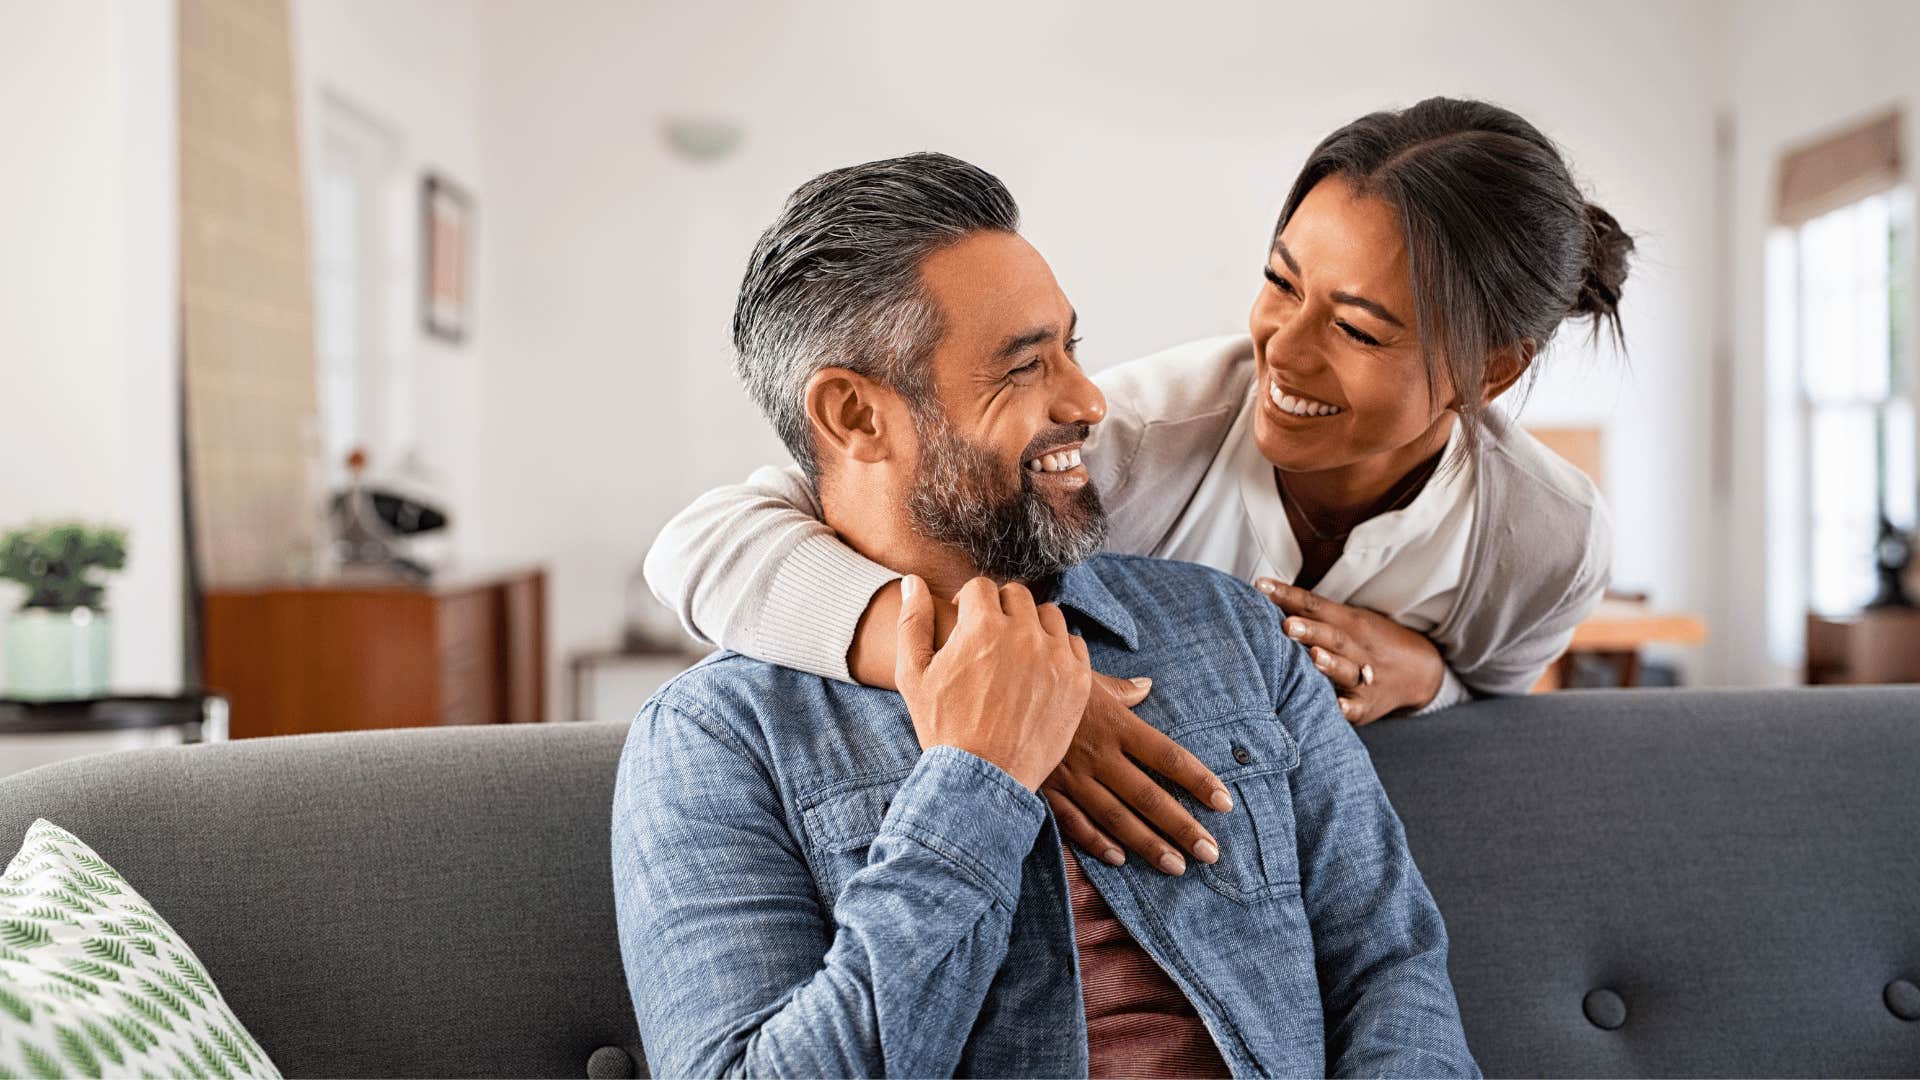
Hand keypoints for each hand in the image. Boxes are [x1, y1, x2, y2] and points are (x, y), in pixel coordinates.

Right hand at [895, 575, 1091, 790]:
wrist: (983, 777)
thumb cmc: (943, 726)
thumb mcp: (913, 674)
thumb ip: (913, 621)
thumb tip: (913, 581)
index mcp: (981, 626)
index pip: (981, 587)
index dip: (969, 604)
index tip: (966, 624)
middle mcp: (1023, 634)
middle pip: (1017, 595)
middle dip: (1000, 610)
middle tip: (990, 639)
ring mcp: (1055, 656)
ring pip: (1049, 615)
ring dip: (1032, 625)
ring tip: (1016, 653)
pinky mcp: (1078, 680)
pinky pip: (1073, 644)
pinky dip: (1058, 650)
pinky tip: (1040, 670)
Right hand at [1040, 673, 1233, 873]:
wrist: (995, 692)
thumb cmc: (1045, 681)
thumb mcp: (1085, 677)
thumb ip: (1121, 690)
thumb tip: (1147, 686)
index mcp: (1116, 725)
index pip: (1167, 757)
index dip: (1198, 781)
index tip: (1224, 802)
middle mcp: (1099, 754)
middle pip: (1149, 796)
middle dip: (1182, 828)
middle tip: (1210, 853)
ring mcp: (1072, 775)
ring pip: (1117, 817)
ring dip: (1148, 845)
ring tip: (1176, 867)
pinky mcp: (1046, 789)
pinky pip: (1074, 822)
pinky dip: (1096, 843)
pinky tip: (1120, 859)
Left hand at [1255, 579, 1444, 724]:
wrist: (1419, 671)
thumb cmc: (1367, 642)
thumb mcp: (1348, 620)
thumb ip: (1312, 613)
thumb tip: (1264, 595)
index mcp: (1349, 622)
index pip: (1315, 605)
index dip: (1288, 596)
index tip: (1260, 587)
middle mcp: (1357, 647)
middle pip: (1332, 636)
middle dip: (1310, 631)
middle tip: (1286, 625)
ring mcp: (1364, 677)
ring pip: (1346, 670)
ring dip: (1330, 664)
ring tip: (1313, 657)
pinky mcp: (1366, 706)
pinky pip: (1356, 707)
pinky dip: (1347, 707)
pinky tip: (1336, 706)